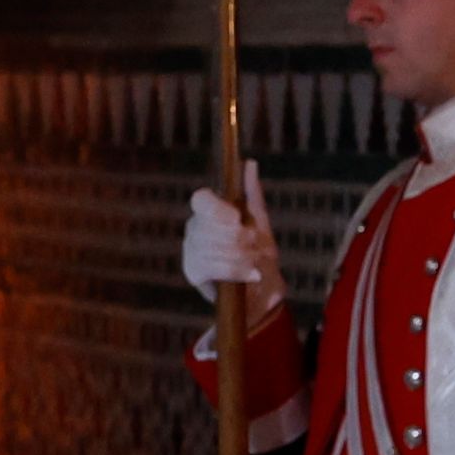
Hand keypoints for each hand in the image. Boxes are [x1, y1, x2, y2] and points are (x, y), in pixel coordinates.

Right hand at [181, 163, 275, 304]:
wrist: (263, 292)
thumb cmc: (260, 255)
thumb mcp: (261, 223)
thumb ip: (253, 194)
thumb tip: (250, 163)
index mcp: (210, 211)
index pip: (201, 199)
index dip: (217, 208)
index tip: (236, 218)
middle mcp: (196, 227)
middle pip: (208, 225)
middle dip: (238, 239)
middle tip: (256, 247)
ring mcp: (191, 249)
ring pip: (210, 247)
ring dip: (240, 257)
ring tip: (255, 263)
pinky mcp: (192, 271)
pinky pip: (209, 266)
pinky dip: (234, 271)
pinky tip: (249, 275)